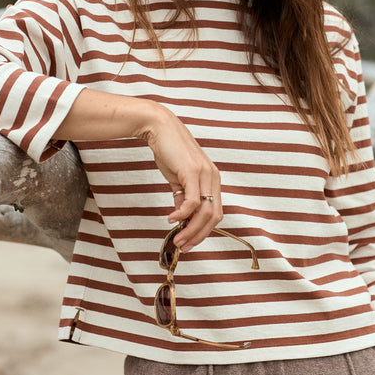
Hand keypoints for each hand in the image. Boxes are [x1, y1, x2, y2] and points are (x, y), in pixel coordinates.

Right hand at [54, 89, 223, 250]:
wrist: (159, 128)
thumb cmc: (168, 151)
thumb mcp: (178, 178)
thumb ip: (182, 196)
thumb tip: (182, 217)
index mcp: (213, 179)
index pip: (216, 213)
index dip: (204, 231)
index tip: (189, 242)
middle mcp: (213, 177)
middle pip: (214, 217)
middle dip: (198, 236)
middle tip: (183, 247)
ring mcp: (205, 174)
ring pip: (205, 212)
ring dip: (190, 230)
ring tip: (177, 239)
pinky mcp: (192, 171)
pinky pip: (192, 202)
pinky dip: (181, 215)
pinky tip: (170, 219)